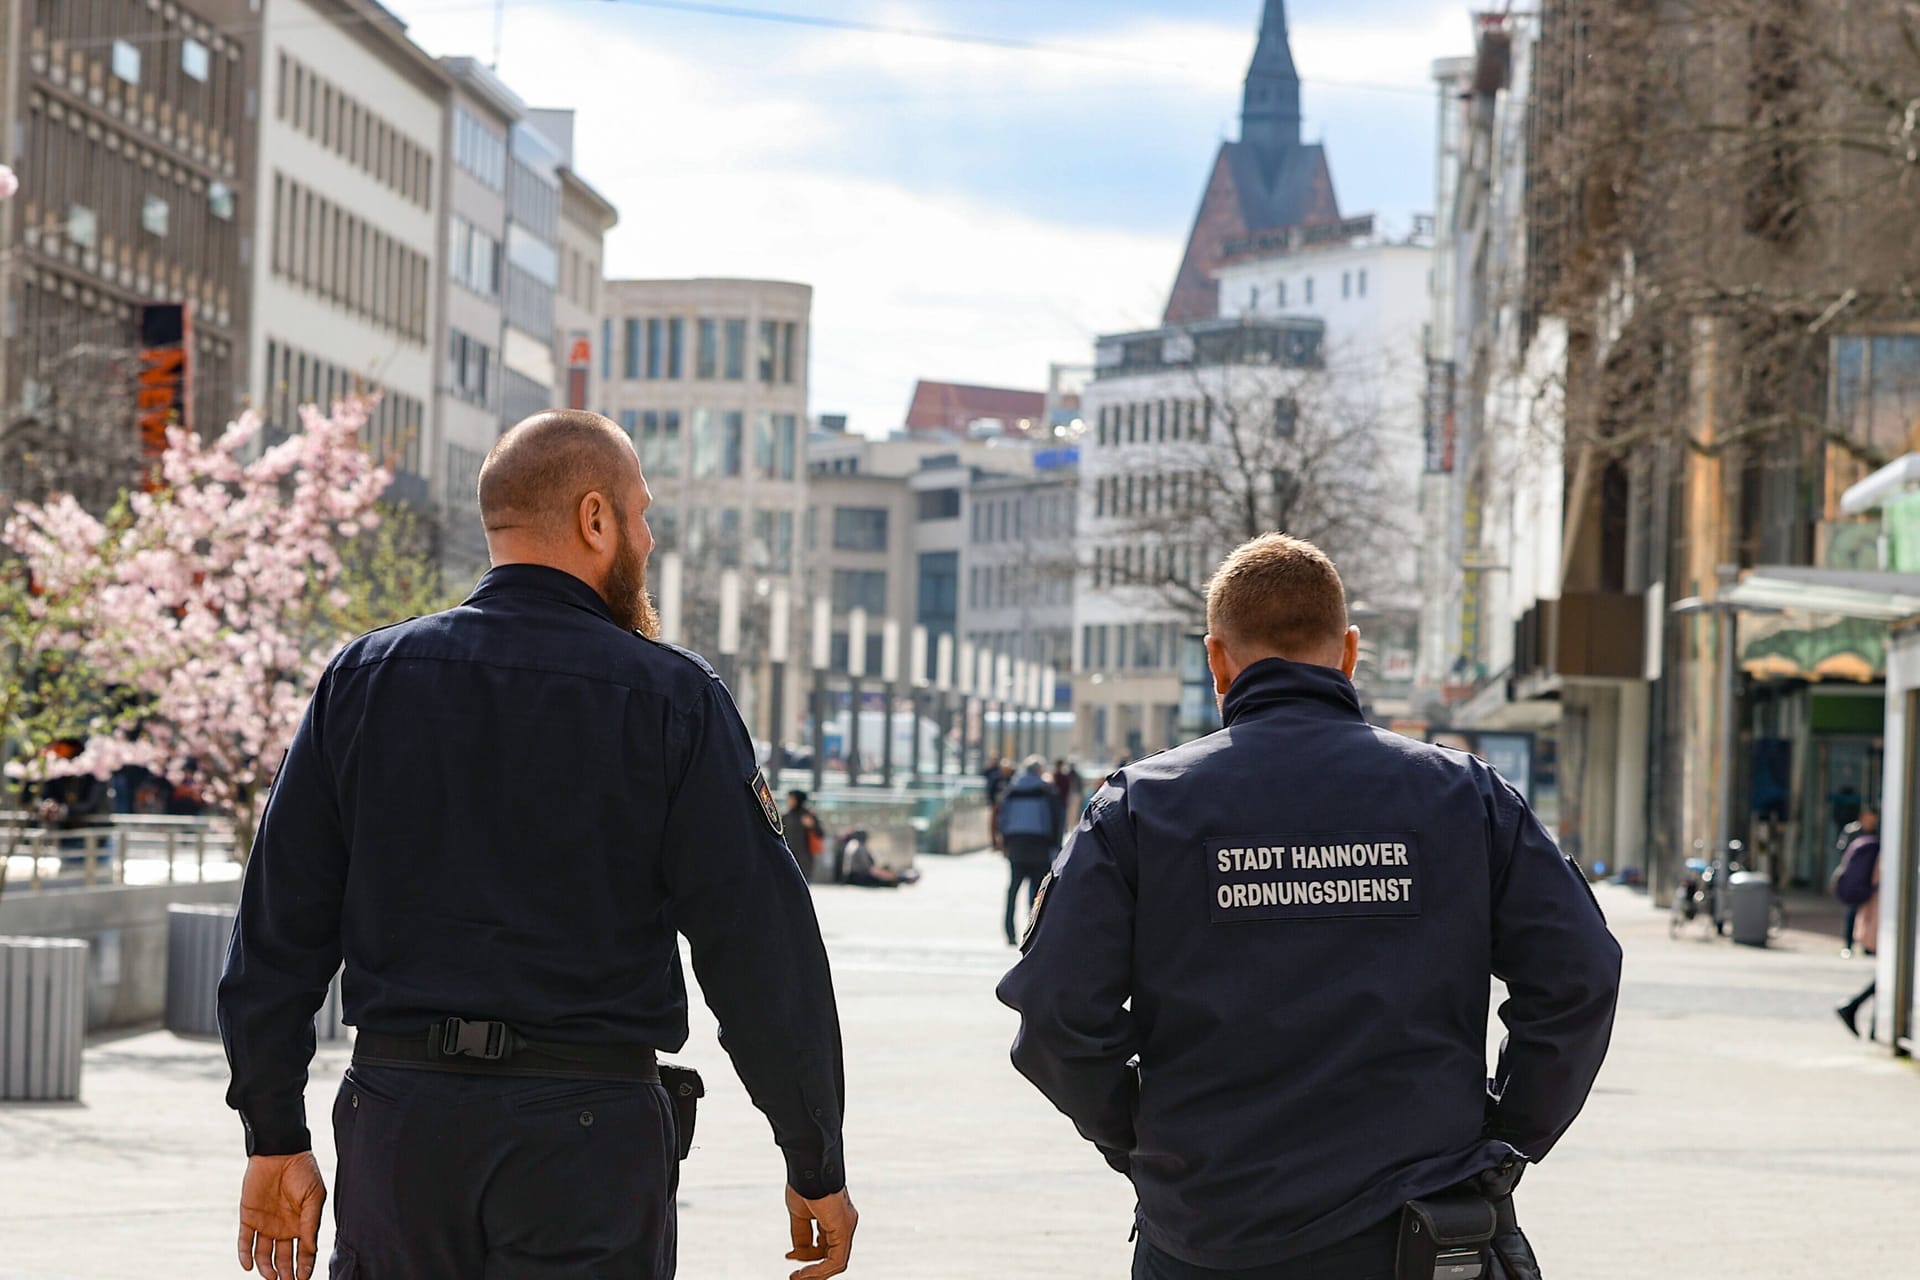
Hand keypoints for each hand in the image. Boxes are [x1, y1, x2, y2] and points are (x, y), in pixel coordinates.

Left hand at [238, 1152, 326, 1279]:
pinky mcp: (248, 1218)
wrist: (280, 1152)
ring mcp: (265, 1224)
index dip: (304, 1266)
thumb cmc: (303, 1171)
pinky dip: (244, 1255)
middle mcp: (283, 1227)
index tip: (303, 1278)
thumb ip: (311, 1223)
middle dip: (285, 1273)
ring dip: (266, 1268)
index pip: (303, 1251)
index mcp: (302, 1223)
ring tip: (271, 1277)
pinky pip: (244, 1241)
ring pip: (263, 1254)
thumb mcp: (314, 1196)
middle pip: (283, 1257)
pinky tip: (248, 1266)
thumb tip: (311, 1249)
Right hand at [785, 1185, 857, 1278]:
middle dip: (813, 1268)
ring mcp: (846, 1226)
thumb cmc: (803, 1183)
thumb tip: (798, 1253)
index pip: (826, 1245)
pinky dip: (819, 1270)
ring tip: (797, 1277)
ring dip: (815, 1273)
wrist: (807, 1167)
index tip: (789, 1257)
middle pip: (832, 1255)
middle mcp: (845, 1223)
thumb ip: (802, 1235)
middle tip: (795, 1277)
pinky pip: (836, 1260)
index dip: (808, 1256)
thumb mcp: (800, 1215)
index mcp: (835, 1217)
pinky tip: (803, 1271)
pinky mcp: (844, 1229)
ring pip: (836, 1262)